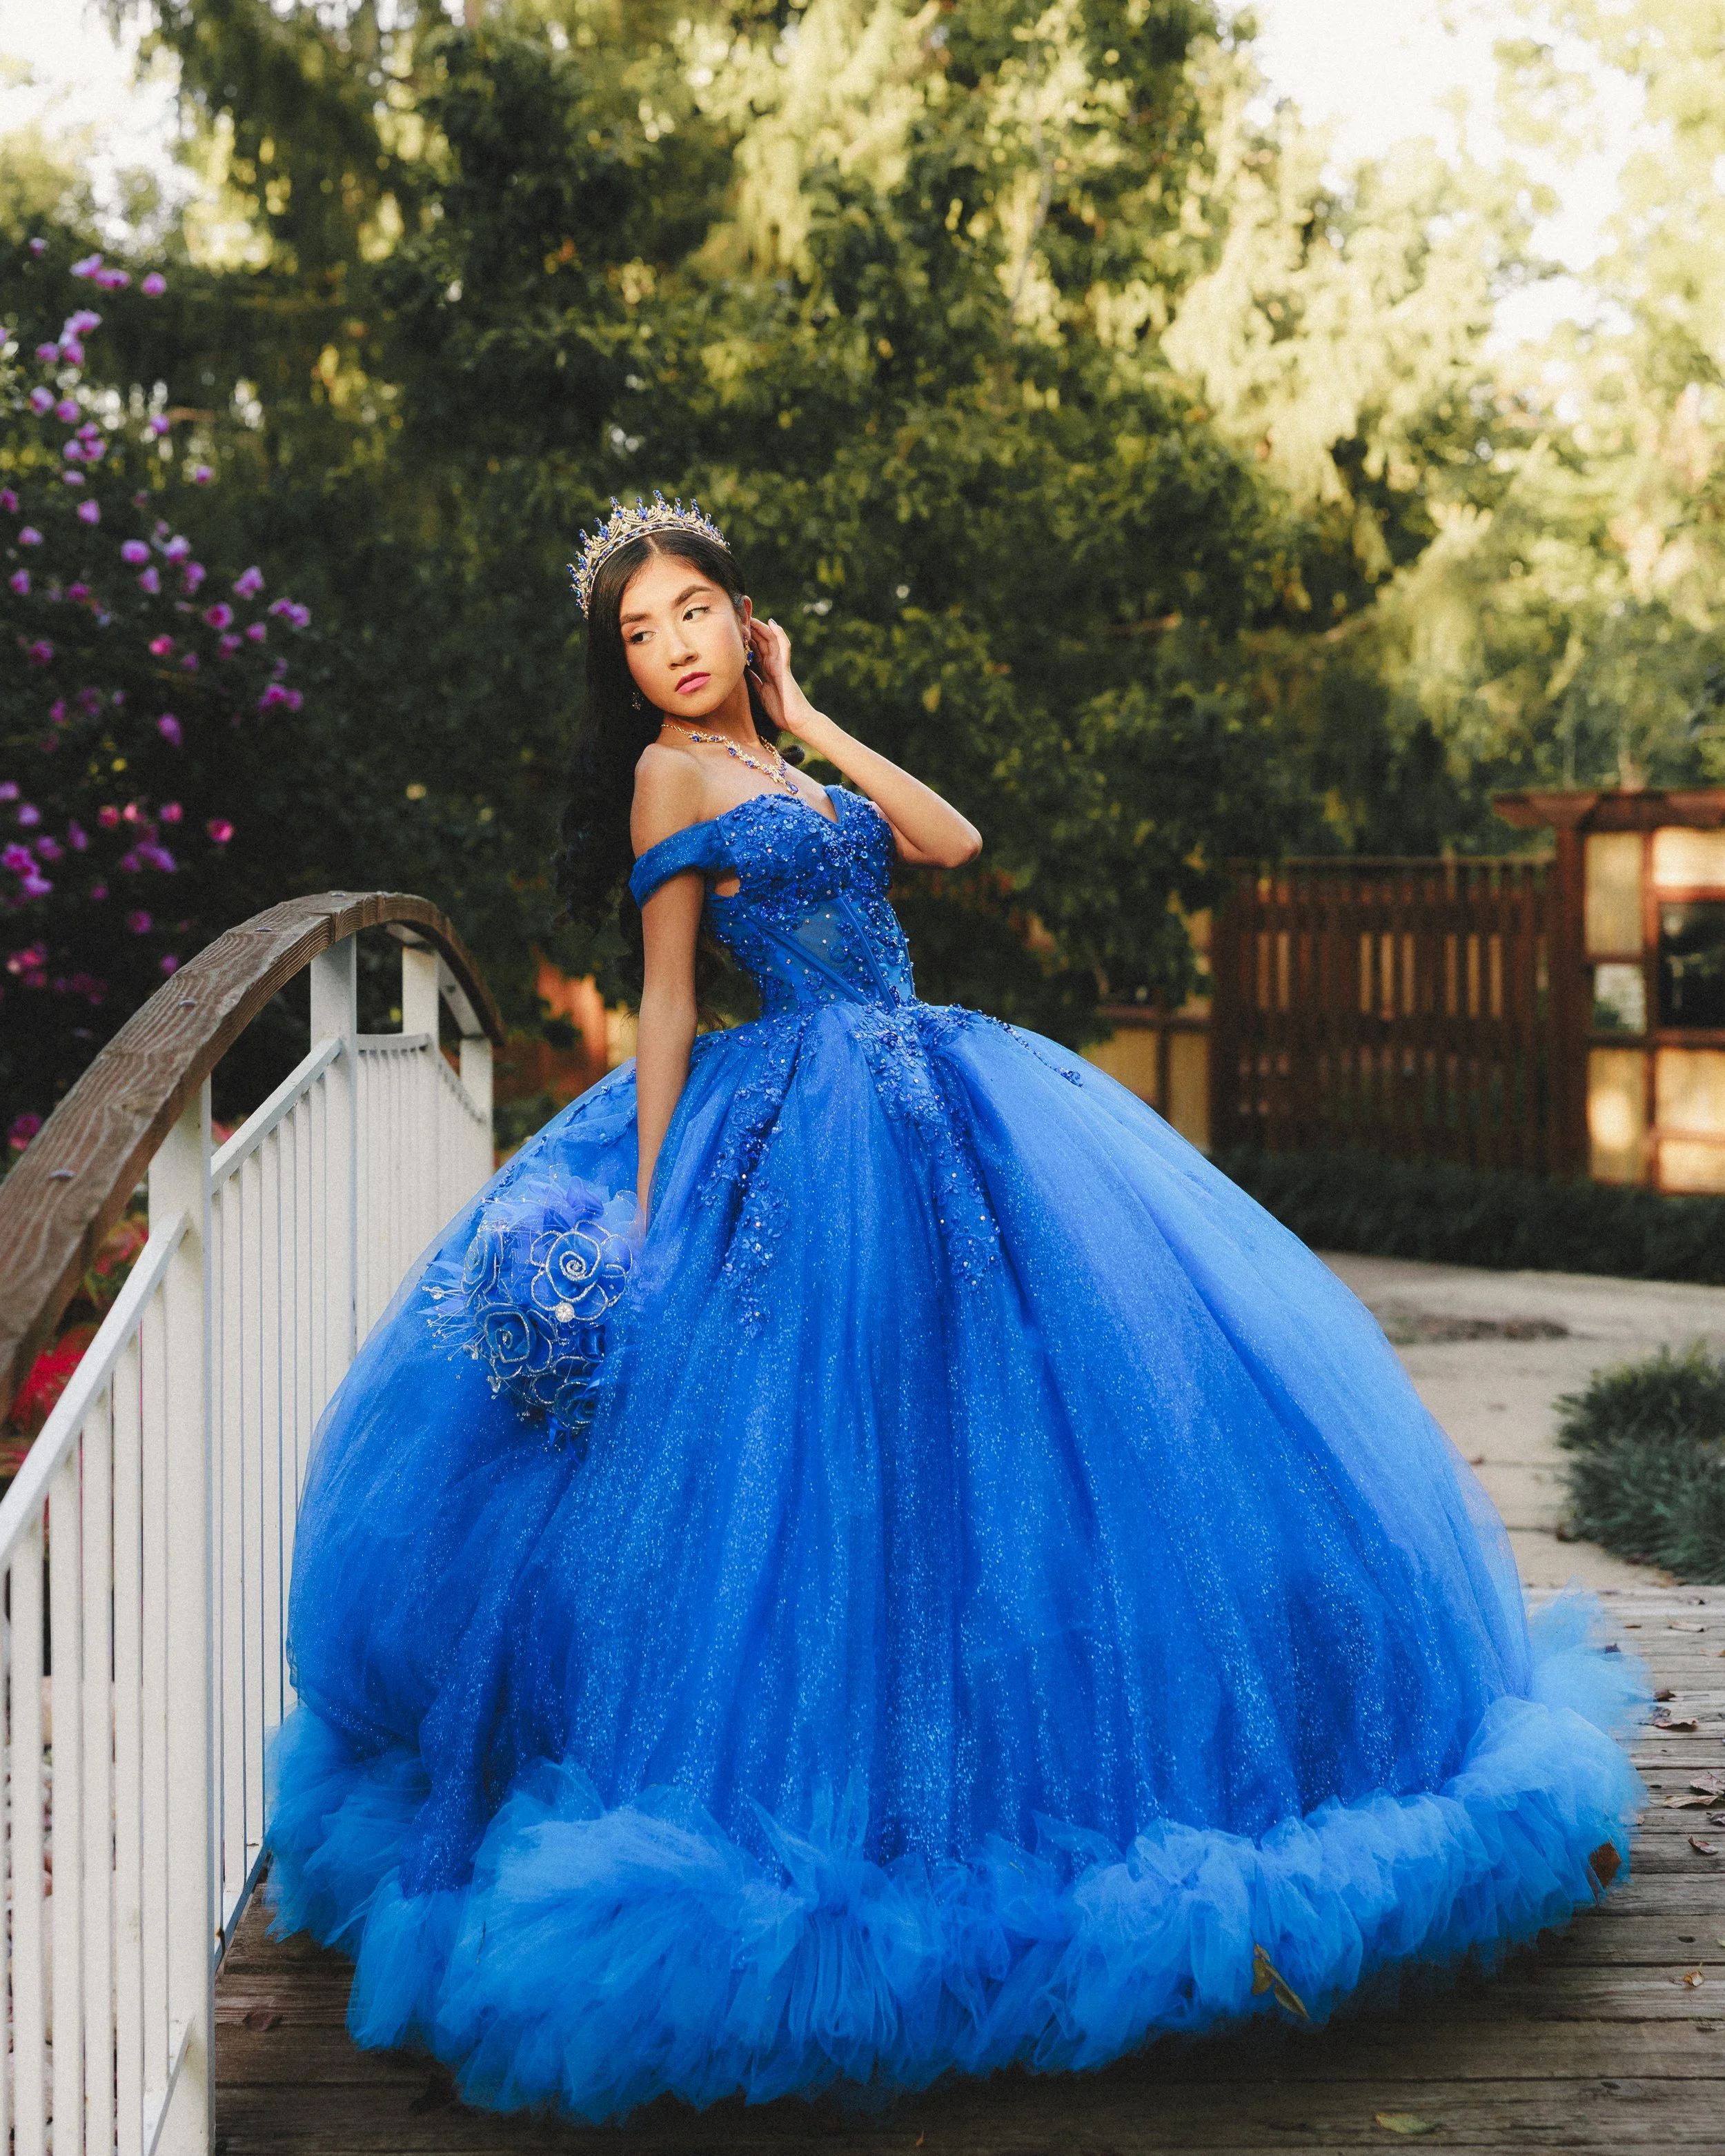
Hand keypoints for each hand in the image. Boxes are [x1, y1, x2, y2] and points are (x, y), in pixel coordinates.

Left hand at [748, 617, 821, 742]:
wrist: (796, 721)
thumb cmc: (780, 712)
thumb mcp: (761, 693)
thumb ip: (755, 680)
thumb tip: (744, 671)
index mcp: (766, 672)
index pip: (754, 651)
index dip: (745, 639)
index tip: (734, 629)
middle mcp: (773, 665)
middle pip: (760, 642)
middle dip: (750, 630)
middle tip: (739, 616)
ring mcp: (780, 665)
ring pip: (770, 640)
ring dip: (760, 627)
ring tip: (750, 615)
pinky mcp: (785, 667)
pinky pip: (783, 647)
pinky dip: (778, 634)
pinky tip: (772, 623)